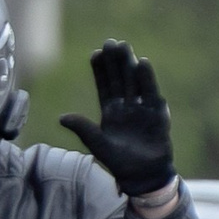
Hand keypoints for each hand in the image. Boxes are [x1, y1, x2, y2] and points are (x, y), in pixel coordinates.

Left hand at [60, 39, 174, 199]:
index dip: (100, 71)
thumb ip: (83, 129)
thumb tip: (61, 117)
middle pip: (120, 79)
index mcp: (111, 113)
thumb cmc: (120, 163)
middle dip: (115, 62)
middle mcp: (126, 107)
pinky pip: (151, 93)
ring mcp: (142, 109)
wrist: (143, 176)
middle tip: (110, 42)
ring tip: (124, 47)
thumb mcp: (98, 145)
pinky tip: (142, 63)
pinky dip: (147, 78)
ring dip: (129, 65)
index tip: (96, 53)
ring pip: (134, 82)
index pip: (105, 86)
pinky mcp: (157, 114)